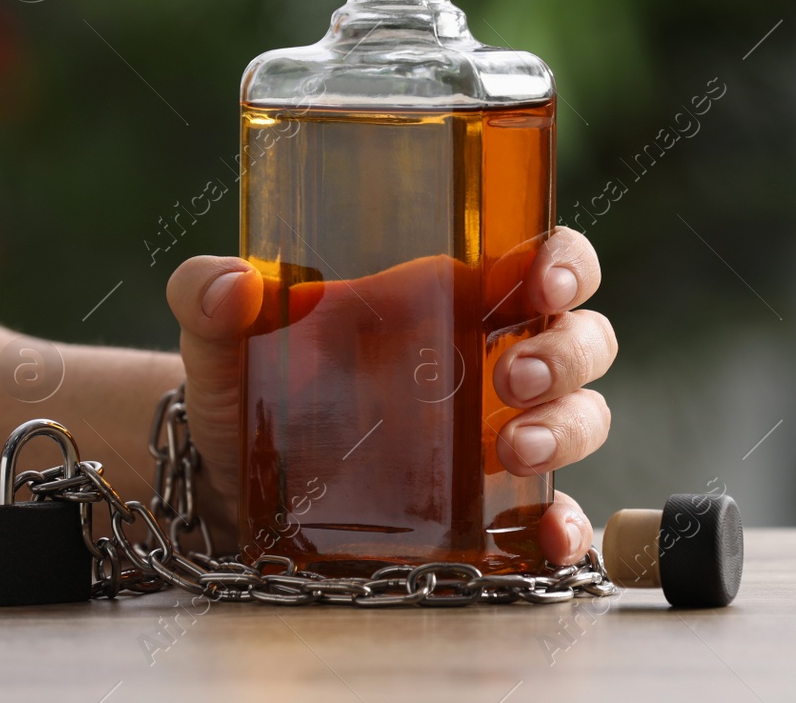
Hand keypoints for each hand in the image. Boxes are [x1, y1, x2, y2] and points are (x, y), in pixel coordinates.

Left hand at [165, 227, 614, 565]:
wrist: (231, 490)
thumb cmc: (248, 390)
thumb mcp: (222, 339)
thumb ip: (208, 295)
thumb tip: (229, 284)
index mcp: (454, 299)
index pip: (545, 260)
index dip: (565, 260)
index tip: (541, 276)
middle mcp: (493, 362)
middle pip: (582, 338)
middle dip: (565, 353)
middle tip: (509, 379)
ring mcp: (500, 436)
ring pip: (586, 415)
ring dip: (569, 427)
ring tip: (512, 450)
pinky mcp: (492, 508)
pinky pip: (558, 512)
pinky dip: (569, 525)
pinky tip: (551, 536)